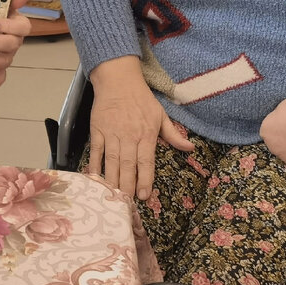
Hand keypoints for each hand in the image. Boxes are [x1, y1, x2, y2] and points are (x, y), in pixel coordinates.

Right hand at [88, 55, 193, 199]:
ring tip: (113, 197)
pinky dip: (95, 165)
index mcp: (146, 135)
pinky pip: (96, 151)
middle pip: (127, 166)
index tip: (145, 196)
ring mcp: (111, 134)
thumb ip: (174, 134)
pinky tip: (95, 178)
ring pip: (112, 162)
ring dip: (113, 180)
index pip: (146, 162)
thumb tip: (190, 148)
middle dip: (128, 186)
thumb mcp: (161, 115)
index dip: (145, 180)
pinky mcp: (97, 131)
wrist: (118, 80)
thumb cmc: (141, 98)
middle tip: (127, 204)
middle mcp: (128, 137)